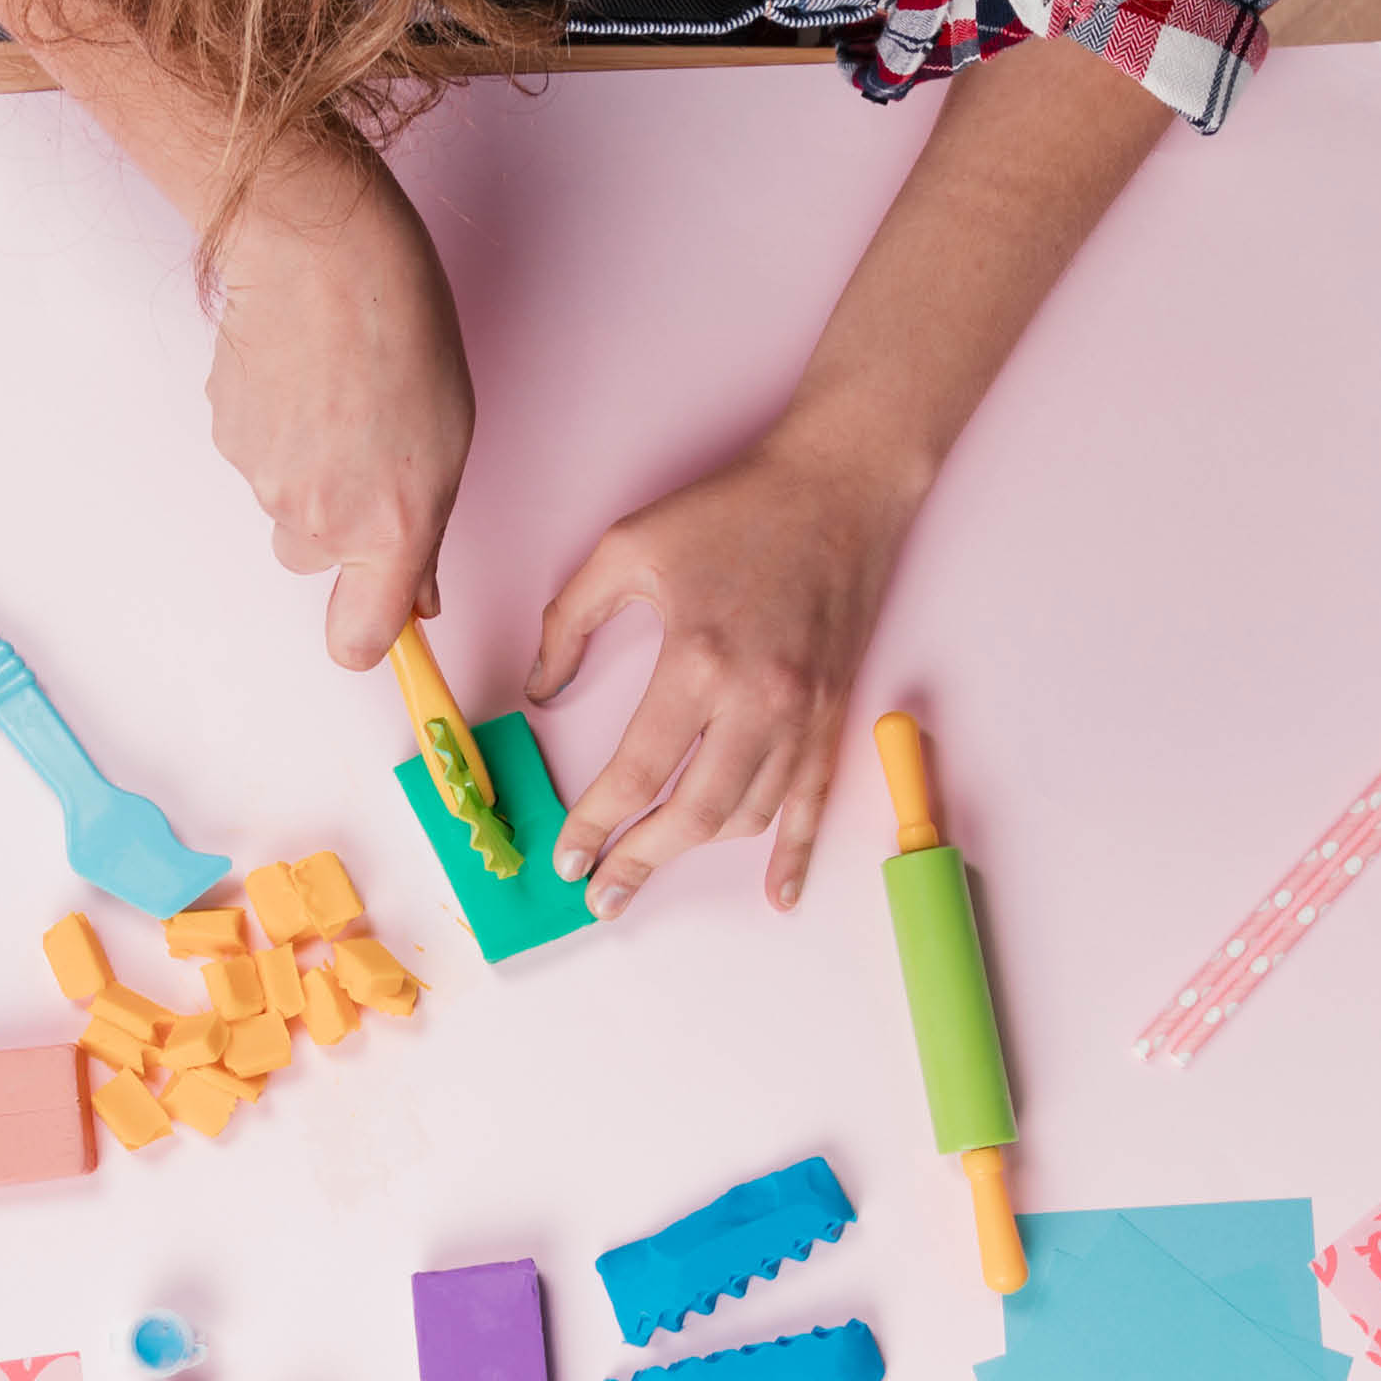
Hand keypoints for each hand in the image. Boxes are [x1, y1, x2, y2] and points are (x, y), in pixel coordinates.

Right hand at [207, 162, 473, 669]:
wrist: (321, 251)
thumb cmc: (402, 327)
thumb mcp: (449, 438)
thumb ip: (426, 528)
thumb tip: (419, 588)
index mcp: (390, 527)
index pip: (359, 640)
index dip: (367, 634)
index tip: (382, 621)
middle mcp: (320, 519)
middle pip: (317, 560)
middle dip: (340, 523)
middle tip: (372, 448)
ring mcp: (264, 479)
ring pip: (285, 505)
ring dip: (310, 468)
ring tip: (340, 395)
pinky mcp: (227, 437)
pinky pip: (256, 457)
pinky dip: (276, 430)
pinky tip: (301, 377)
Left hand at [528, 423, 927, 917]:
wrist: (839, 484)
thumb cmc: (732, 509)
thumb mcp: (625, 547)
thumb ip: (569, 621)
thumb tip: (541, 691)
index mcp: (698, 659)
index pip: (637, 771)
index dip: (595, 824)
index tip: (567, 855)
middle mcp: (758, 698)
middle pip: (693, 814)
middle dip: (639, 862)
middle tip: (601, 895)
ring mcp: (805, 712)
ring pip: (749, 816)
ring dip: (697, 854)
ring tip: (651, 868)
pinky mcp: (835, 712)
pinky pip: (815, 802)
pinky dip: (796, 855)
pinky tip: (778, 896)